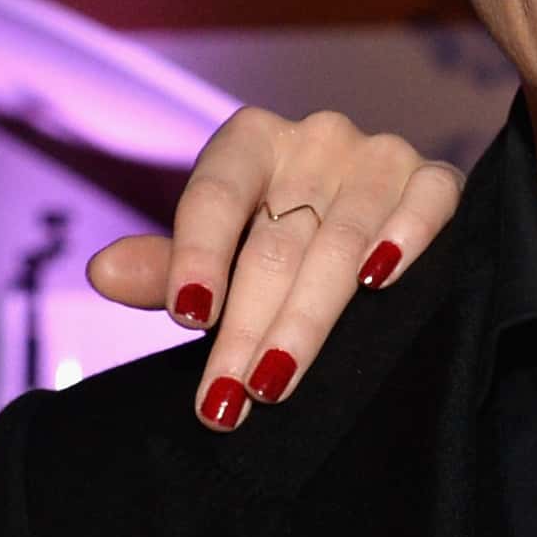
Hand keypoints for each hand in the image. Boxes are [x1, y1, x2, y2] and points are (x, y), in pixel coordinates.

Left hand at [87, 106, 463, 430]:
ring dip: (308, 318)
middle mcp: (314, 138)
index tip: (187, 317)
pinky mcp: (434, 178)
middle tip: (224, 398)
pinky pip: (427, 201)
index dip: (198, 255)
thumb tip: (103, 273)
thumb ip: (169, 266)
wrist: (372, 227)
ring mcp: (378, 155)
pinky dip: (405, 238)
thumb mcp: (218, 254)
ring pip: (342, 240)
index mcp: (250, 141)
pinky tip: (381, 282)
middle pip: (276, 238)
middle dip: (248, 326)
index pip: (215, 194)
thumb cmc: (277, 242)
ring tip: (275, 382)